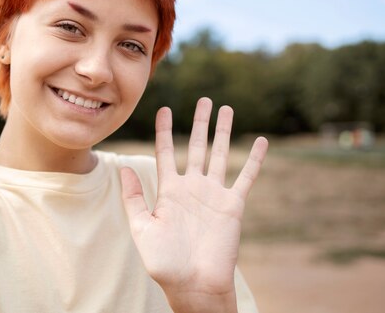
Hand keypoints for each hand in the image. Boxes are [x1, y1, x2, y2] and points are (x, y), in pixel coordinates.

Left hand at [120, 98, 267, 312]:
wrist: (193, 285)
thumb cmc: (165, 262)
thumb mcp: (142, 229)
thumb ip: (134, 198)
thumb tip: (123, 168)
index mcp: (169, 191)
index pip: (166, 152)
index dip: (165, 130)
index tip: (165, 109)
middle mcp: (192, 187)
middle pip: (196, 146)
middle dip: (200, 122)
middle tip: (204, 99)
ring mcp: (214, 194)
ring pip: (220, 154)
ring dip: (224, 132)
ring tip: (227, 109)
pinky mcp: (233, 205)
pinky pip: (246, 177)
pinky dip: (254, 159)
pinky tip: (261, 141)